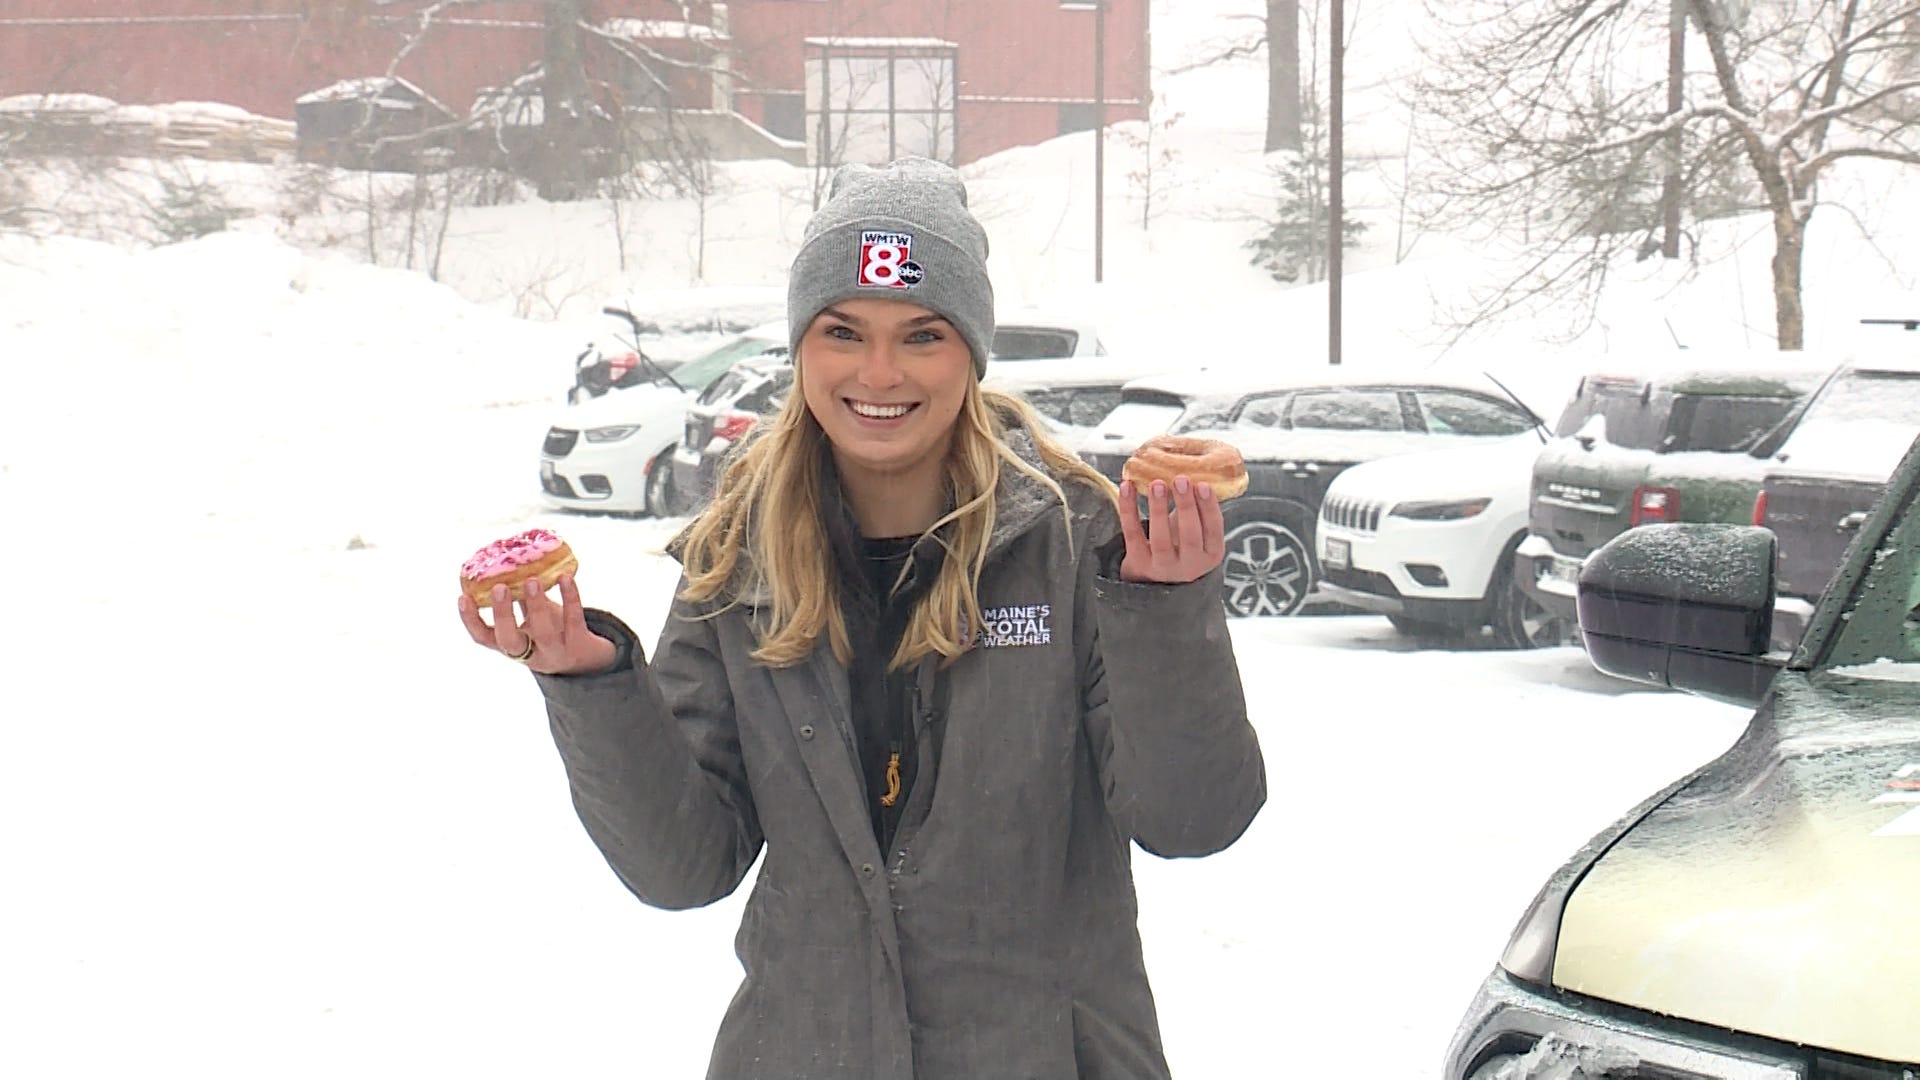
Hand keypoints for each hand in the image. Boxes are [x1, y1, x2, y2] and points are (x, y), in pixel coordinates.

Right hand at [457, 573, 617, 674]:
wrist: (588, 658)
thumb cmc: (552, 629)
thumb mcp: (531, 617)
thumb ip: (519, 596)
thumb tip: (507, 559)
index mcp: (511, 645)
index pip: (483, 638)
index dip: (470, 620)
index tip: (462, 597)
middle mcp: (530, 654)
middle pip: (509, 641)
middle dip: (503, 614)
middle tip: (499, 587)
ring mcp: (556, 652)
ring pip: (544, 633)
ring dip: (536, 605)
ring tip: (532, 579)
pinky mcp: (580, 645)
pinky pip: (574, 621)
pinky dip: (570, 598)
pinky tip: (565, 578)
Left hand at [1117, 476, 1226, 583]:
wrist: (1154, 579)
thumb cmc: (1180, 544)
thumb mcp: (1197, 532)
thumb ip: (1198, 509)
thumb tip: (1194, 468)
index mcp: (1210, 555)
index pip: (1213, 531)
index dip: (1209, 508)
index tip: (1203, 484)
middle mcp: (1189, 566)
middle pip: (1189, 536)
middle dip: (1186, 506)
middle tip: (1181, 479)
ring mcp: (1163, 567)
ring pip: (1161, 539)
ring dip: (1159, 509)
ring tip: (1157, 483)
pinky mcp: (1138, 563)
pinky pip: (1133, 534)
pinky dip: (1129, 510)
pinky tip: (1128, 488)